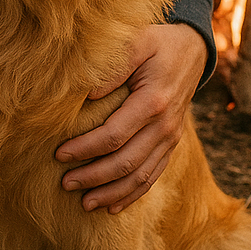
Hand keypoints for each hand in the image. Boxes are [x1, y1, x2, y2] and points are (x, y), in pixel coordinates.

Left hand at [55, 23, 205, 214]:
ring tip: (84, 204)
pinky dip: (133, 194)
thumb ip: (113, 66)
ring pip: (141, 176)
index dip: (86, 148)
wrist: (191, 50)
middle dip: (94, 177)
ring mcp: (170, 138)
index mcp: (153, 101)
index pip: (114, 135)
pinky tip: (113, 207)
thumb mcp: (137, 41)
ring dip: (112, 193)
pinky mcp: (171, 144)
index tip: (59, 154)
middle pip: (126, 162)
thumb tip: (87, 94)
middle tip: (65, 184)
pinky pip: (153, 175)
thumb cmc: (156, 43)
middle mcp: (165, 126)